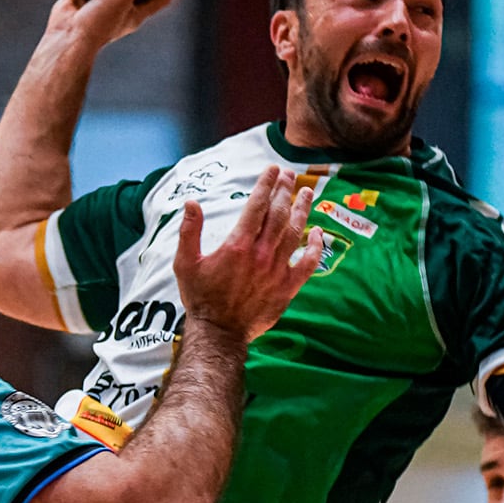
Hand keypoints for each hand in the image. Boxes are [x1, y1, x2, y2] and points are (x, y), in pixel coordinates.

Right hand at [175, 165, 323, 340]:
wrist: (219, 333)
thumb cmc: (200, 298)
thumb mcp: (185, 263)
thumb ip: (189, 231)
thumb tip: (191, 203)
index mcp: (238, 245)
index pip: (257, 205)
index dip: (266, 184)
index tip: (273, 169)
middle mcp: (261, 254)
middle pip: (279, 214)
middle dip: (286, 191)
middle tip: (291, 175)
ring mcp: (277, 271)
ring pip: (295, 233)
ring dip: (303, 210)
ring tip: (308, 193)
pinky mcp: (287, 287)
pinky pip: (308, 264)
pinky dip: (315, 246)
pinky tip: (318, 232)